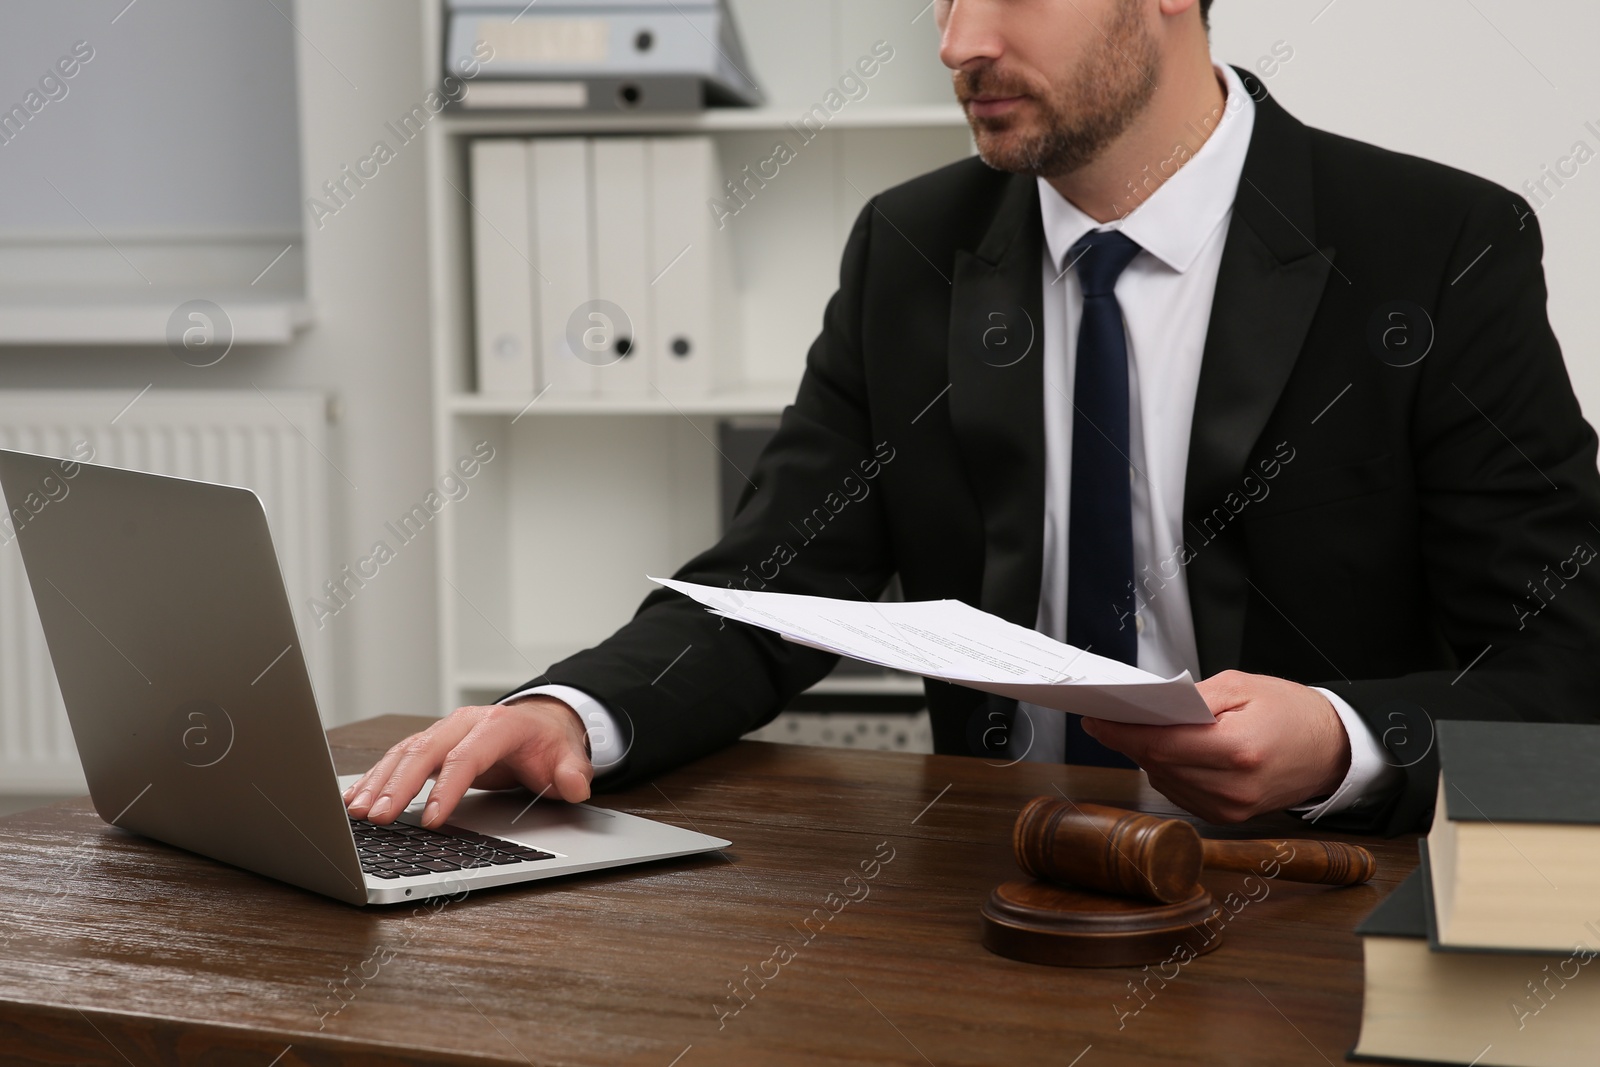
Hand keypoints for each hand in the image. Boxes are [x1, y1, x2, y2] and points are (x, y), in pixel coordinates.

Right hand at [343, 697, 592, 828]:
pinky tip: (355, 797)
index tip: (431, 819)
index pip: (467, 757)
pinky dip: (376, 777)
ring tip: (356, 812)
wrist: (540, 723)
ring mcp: (444, 731)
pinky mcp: (431, 743)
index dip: (448, 788)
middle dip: (398, 786)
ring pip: (405, 753)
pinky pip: (398, 758)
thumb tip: (575, 785)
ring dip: (379, 782)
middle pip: (425, 752)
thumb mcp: (569, 757)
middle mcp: (464, 723)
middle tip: (378, 818)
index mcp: (498, 725)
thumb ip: (573, 772)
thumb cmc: (549, 744)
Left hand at [1079, 670, 1350, 822]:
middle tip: (1109, 717)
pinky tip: (1169, 752)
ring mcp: (1230, 808)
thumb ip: (1191, 697)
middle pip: (1157, 764)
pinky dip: (1168, 771)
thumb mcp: (1243, 685)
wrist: (1333, 750)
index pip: (1160, 744)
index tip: (1095, 719)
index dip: (1121, 732)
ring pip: (1164, 781)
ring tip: (1138, 730)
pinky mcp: (1229, 817)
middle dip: (1129, 740)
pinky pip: (1181, 793)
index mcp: (1238, 750)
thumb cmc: (1293, 713)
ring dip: (1147, 756)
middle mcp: (1233, 787)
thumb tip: (1148, 707)